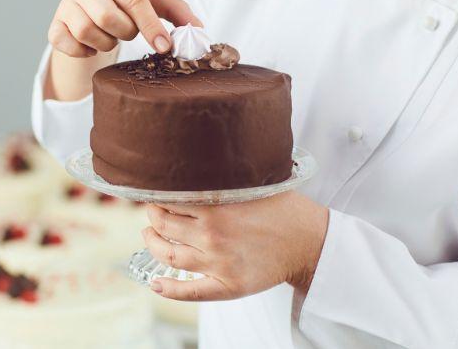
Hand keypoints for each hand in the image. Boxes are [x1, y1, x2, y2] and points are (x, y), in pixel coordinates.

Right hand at [48, 0, 200, 57]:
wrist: (93, 9)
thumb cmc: (129, 3)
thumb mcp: (155, 1)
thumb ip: (180, 13)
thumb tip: (200, 32)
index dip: (151, 26)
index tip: (165, 47)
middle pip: (108, 17)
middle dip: (126, 32)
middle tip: (129, 30)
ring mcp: (64, 2)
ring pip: (87, 32)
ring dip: (107, 42)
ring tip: (113, 36)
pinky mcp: (54, 24)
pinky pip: (67, 44)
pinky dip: (84, 51)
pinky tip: (94, 46)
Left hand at [143, 191, 328, 300]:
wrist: (308, 241)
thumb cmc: (283, 209)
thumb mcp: (253, 184)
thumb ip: (223, 178)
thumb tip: (197, 166)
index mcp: (216, 206)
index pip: (170, 199)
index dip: (157, 195)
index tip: (154, 192)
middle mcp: (212, 235)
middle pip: (164, 225)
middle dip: (152, 216)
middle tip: (151, 211)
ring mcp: (217, 263)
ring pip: (169, 255)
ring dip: (152, 244)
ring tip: (149, 235)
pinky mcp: (227, 286)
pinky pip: (189, 292)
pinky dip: (168, 289)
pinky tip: (155, 283)